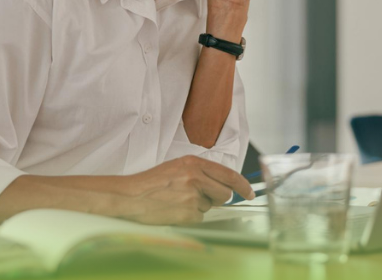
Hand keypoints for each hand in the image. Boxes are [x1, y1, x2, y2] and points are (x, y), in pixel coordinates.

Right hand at [119, 156, 254, 224]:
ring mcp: (192, 196)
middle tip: (199, 197)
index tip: (250, 193)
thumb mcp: (177, 167)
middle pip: (224, 194)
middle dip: (217, 198)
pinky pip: (199, 218)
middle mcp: (196, 177)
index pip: (229, 175)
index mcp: (194, 163)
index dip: (243, 186)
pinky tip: (175, 209)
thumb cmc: (151, 182)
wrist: (131, 196)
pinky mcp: (188, 212)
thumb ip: (200, 172)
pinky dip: (189, 217)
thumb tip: (221, 185)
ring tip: (178, 200)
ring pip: (209, 206)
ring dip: (199, 206)